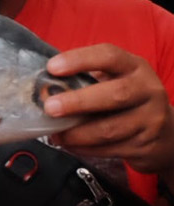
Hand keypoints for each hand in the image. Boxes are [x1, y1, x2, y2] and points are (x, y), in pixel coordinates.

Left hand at [44, 44, 173, 174]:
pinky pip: (110, 149)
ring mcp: (151, 119)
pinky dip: (85, 148)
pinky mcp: (147, 145)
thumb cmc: (127, 101)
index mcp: (135, 67)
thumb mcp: (113, 81)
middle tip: (50, 108)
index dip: (80, 60)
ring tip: (55, 134)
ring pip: (109, 129)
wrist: (165, 133)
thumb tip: (43, 87)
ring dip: (76, 133)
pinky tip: (70, 144)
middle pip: (114, 95)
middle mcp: (148, 90)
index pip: (109, 56)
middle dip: (78, 102)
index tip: (52, 67)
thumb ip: (85, 80)